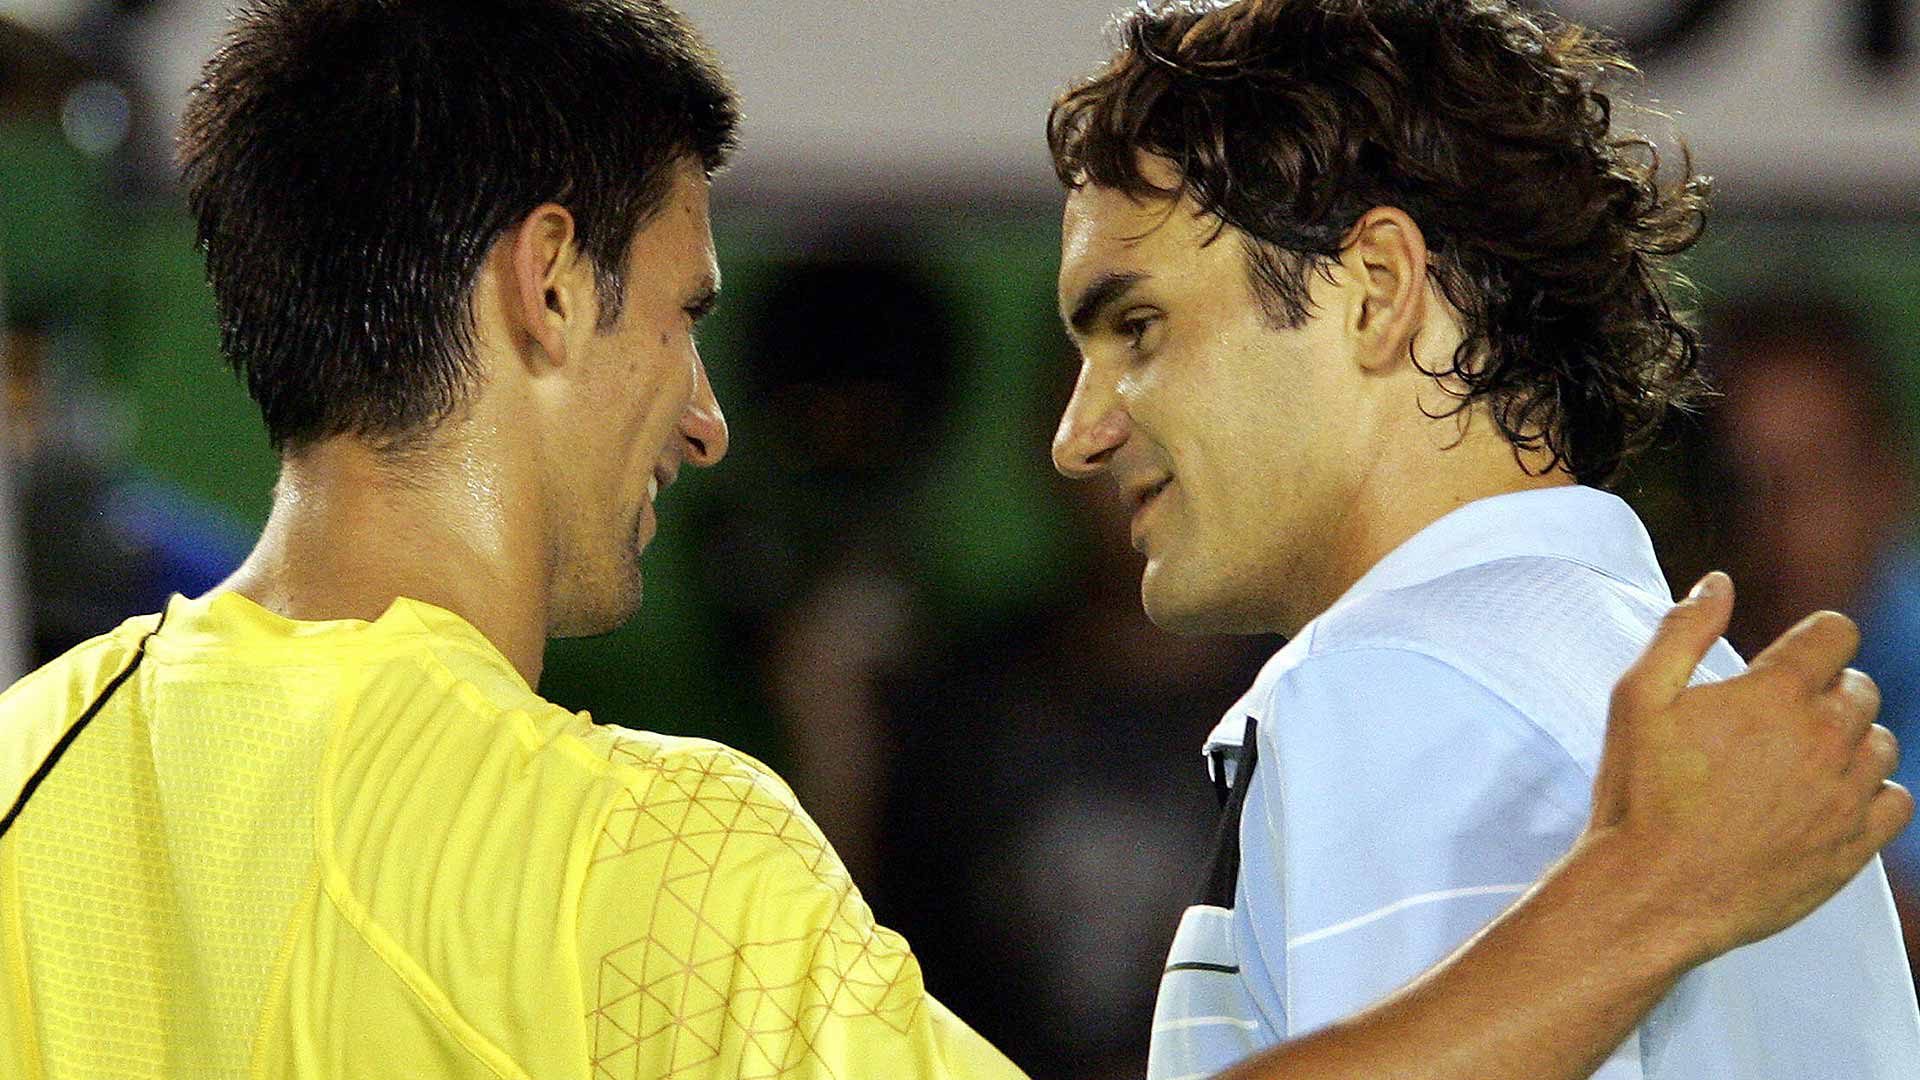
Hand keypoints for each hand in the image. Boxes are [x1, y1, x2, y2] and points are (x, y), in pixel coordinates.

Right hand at [1586, 571, 1911, 967]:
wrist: (1653, 891)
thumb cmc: (1641, 794)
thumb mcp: (1638, 698)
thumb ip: (1683, 631)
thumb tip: (1718, 582)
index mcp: (1776, 693)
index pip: (1836, 634)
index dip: (1813, 639)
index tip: (1790, 659)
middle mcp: (1825, 738)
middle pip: (1861, 687)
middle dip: (1826, 691)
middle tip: (1777, 719)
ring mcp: (1846, 794)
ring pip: (1882, 743)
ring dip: (1850, 742)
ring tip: (1800, 762)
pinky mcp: (1855, 845)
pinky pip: (1896, 801)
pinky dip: (1871, 794)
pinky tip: (1828, 800)